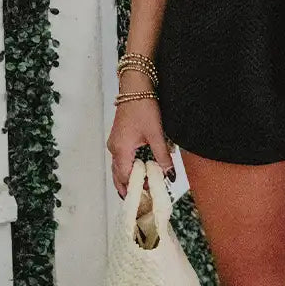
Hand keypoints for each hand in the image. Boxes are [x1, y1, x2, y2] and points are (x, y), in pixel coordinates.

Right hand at [106, 81, 175, 198]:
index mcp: (121, 151)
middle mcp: (114, 149)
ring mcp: (115, 143)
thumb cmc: (143, 107)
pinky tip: (140, 168)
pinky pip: (121, 158)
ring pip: (119, 167)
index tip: (149, 197)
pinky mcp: (119, 137)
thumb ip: (163, 156)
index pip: (127, 178)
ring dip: (129, 178)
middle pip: (119, 176)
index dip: (137, 189)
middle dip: (130, 188)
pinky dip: (128, 167)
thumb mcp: (156, 134)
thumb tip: (170, 175)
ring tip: (143, 187)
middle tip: (143, 198)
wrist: (135, 87)